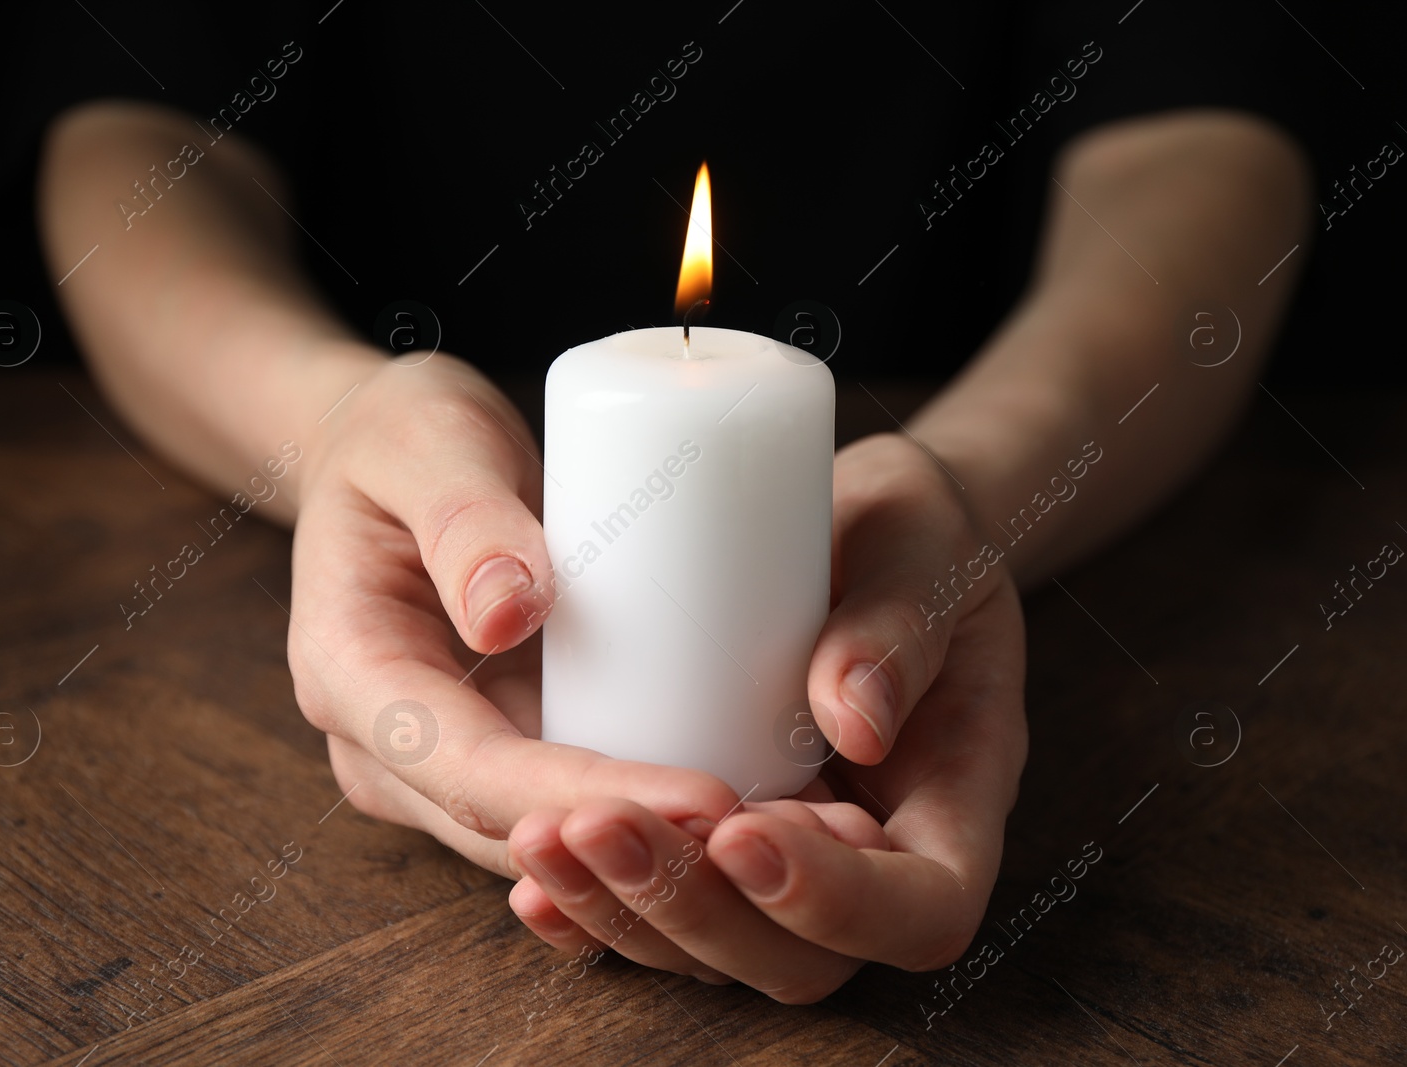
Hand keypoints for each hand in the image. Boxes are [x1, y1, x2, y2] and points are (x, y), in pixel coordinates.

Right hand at [286, 350, 741, 872]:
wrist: (385, 454)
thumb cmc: (400, 434)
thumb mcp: (424, 439)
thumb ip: (462, 516)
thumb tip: (510, 615)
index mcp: (349, 673)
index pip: (467, 768)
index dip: (586, 796)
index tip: (703, 794)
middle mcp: (386, 745)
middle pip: (516, 828)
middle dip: (646, 842)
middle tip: (781, 832)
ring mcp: (442, 761)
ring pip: (552, 843)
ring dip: (661, 850)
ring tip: (788, 834)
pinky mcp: (500, 750)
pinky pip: (575, 809)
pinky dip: (654, 820)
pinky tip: (751, 815)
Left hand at [505, 433, 1027, 1001]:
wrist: (848, 525)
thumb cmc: (907, 531)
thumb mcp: (922, 546)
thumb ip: (899, 623)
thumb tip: (853, 718)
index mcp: (950, 800)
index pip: (921, 908)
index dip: (834, 898)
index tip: (740, 824)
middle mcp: (871, 858)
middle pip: (797, 958)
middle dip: (692, 905)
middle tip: (599, 823)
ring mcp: (785, 862)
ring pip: (713, 948)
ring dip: (622, 909)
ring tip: (543, 835)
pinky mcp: (709, 843)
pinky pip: (657, 908)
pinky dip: (593, 901)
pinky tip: (531, 865)